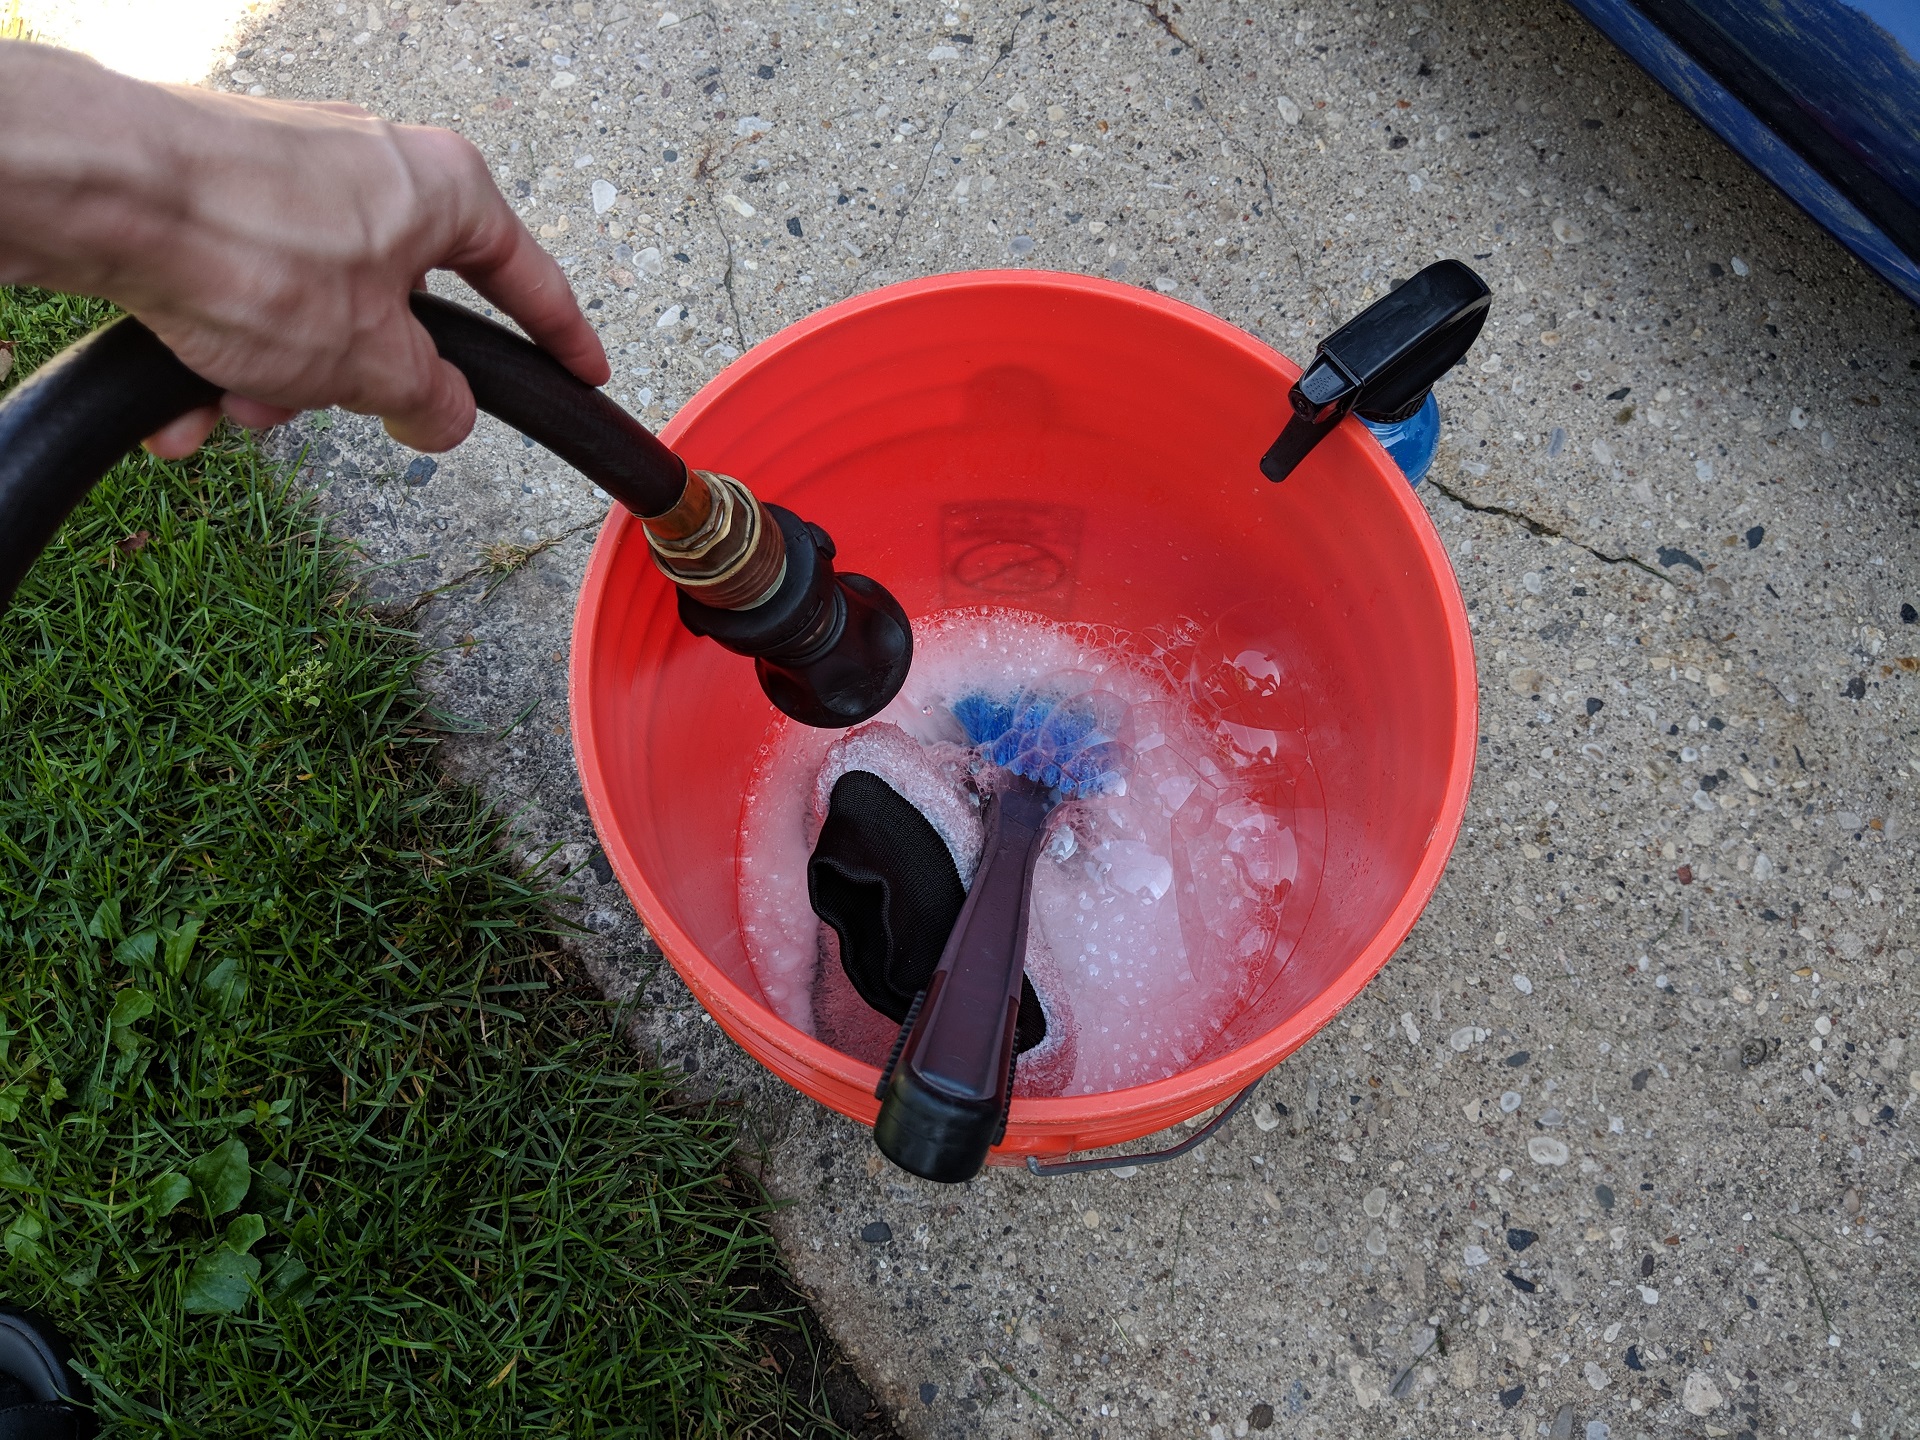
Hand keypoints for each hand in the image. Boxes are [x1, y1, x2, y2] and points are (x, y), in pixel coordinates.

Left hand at [0, 43, 608, 455]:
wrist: (99, 190)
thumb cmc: (249, 248)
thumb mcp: (372, 362)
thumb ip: (430, 398)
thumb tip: (442, 414)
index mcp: (442, 188)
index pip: (526, 277)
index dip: (560, 337)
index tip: (582, 371)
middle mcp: (371, 166)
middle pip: (398, 305)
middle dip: (357, 379)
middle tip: (327, 411)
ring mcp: (289, 171)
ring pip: (314, 306)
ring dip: (278, 373)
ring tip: (232, 399)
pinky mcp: (215, 187)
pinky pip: (247, 288)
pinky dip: (222, 347)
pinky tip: (182, 395)